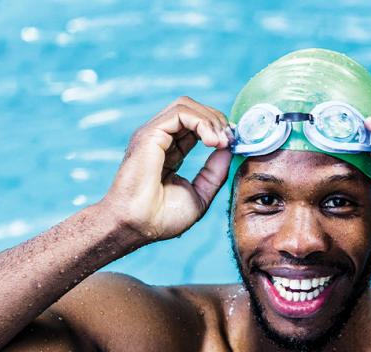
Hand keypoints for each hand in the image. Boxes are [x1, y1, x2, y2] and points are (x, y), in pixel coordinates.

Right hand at [101, 96, 232, 242]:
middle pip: (192, 110)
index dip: (217, 129)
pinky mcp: (150, 134)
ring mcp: (153, 134)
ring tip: (221, 141)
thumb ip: (214, 172)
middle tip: (230, 140)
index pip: (194, 126)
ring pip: (186, 105)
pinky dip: (202, 122)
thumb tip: (228, 149)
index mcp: (169, 151)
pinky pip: (180, 112)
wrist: (138, 227)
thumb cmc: (161, 218)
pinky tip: (212, 142)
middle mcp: (159, 139)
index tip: (233, 144)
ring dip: (211, 119)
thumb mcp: (199, 194)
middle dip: (217, 120)